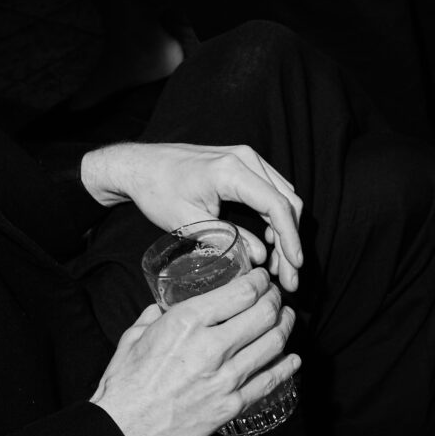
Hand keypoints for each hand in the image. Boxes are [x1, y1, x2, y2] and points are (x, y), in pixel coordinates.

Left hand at [82, 140, 303, 289]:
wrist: (140, 165)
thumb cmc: (157, 190)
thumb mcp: (186, 221)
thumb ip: (224, 239)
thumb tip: (258, 258)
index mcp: (231, 171)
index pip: (276, 205)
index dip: (290, 239)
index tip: (294, 266)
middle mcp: (245, 159)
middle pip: (286, 202)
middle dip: (290, 242)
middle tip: (289, 277)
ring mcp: (246, 158)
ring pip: (283, 197)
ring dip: (285, 231)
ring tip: (280, 266)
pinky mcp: (243, 164)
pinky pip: (271, 191)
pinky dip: (275, 218)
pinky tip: (269, 243)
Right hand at [91, 271, 298, 435]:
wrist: (125, 431)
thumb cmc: (125, 384)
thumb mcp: (134, 336)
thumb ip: (156, 315)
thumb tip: (165, 307)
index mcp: (186, 322)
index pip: (242, 292)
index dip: (261, 281)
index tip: (263, 278)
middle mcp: (211, 347)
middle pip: (264, 314)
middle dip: (276, 300)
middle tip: (277, 296)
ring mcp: (225, 379)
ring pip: (273, 344)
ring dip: (286, 327)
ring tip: (288, 319)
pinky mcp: (231, 406)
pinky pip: (269, 381)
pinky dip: (286, 367)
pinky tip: (292, 359)